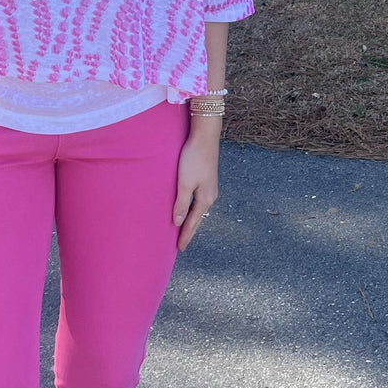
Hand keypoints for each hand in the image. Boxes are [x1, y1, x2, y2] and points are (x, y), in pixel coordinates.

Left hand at [173, 125, 218, 251]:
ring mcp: (209, 188)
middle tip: (180, 244)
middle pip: (197, 218)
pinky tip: (188, 207)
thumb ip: (180, 203)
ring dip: (190, 219)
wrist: (205, 137)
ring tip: (182, 228)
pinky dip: (192, 208)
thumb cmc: (193, 159)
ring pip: (198, 208)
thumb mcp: (184, 183)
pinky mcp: (206, 179)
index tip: (179, 249)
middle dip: (189, 230)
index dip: (185, 236)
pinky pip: (198, 200)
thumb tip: (177, 222)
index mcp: (205, 199)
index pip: (192, 223)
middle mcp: (210, 196)